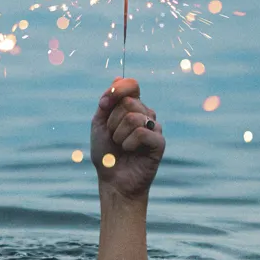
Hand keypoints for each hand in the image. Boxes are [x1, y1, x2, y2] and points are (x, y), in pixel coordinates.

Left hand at [90, 78, 164, 199]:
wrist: (113, 181)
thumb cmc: (106, 154)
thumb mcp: (99, 124)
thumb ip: (107, 102)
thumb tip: (118, 78)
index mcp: (132, 107)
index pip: (132, 84)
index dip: (118, 89)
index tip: (104, 104)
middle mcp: (146, 114)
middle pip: (128, 102)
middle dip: (112, 121)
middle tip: (113, 136)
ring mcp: (154, 128)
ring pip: (134, 117)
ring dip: (118, 134)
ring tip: (121, 146)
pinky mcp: (160, 142)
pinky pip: (142, 132)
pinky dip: (128, 143)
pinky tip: (130, 151)